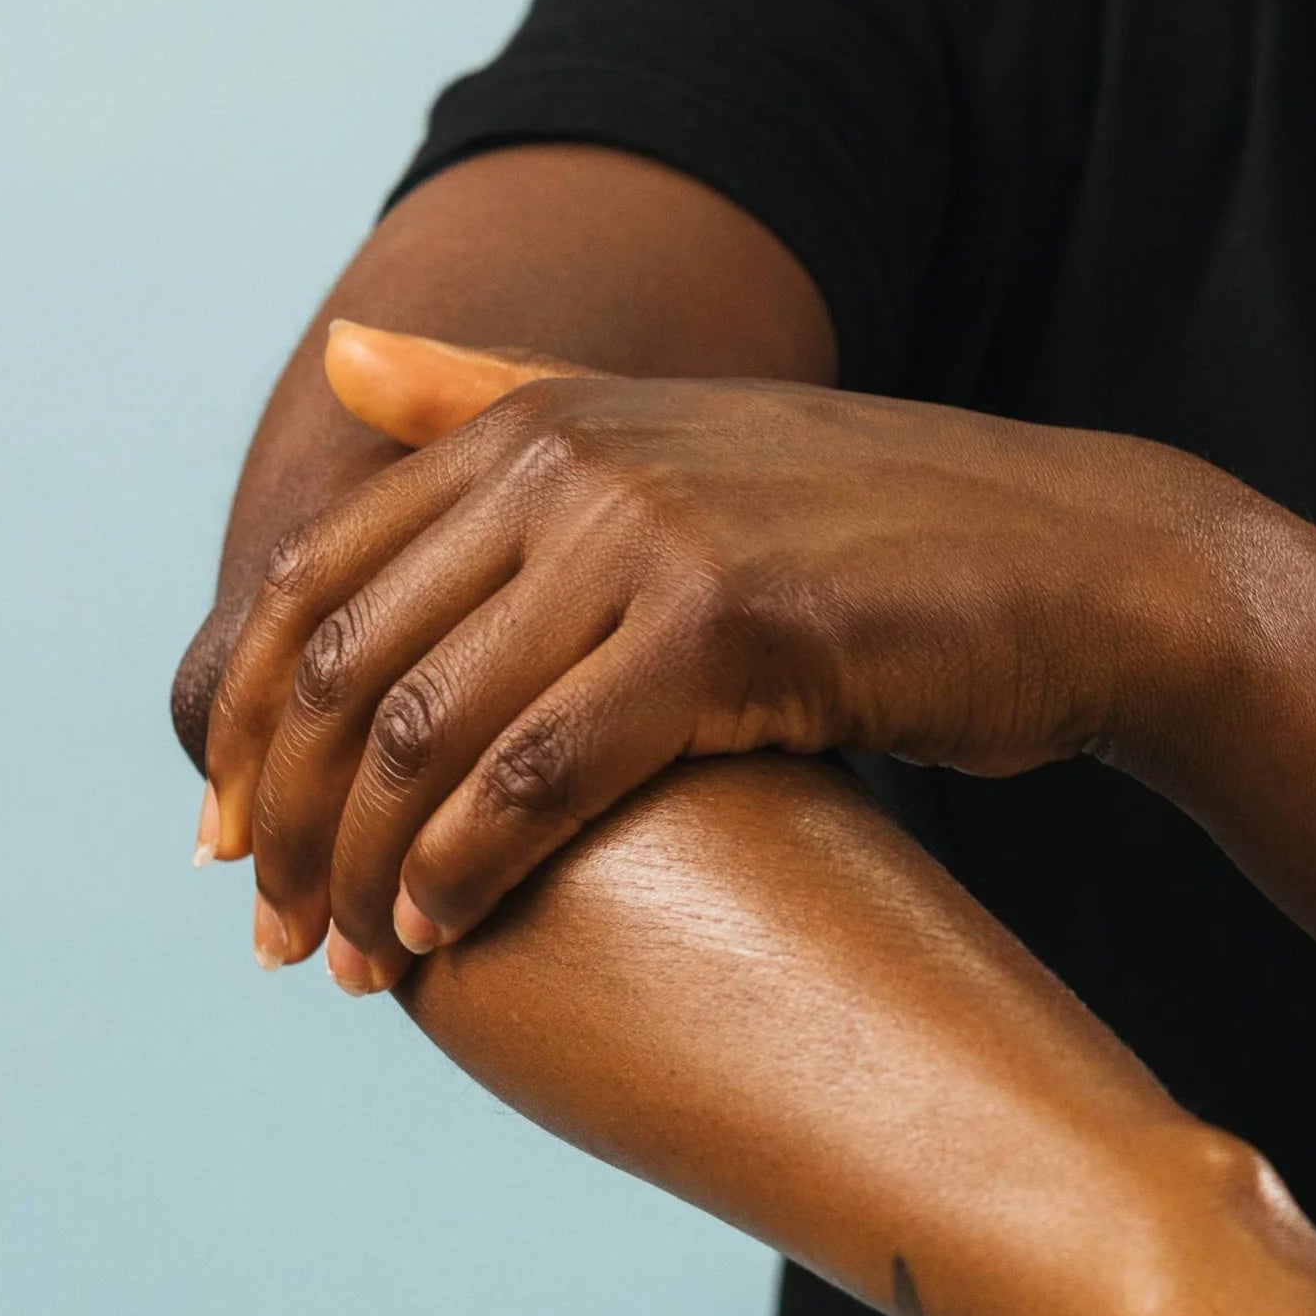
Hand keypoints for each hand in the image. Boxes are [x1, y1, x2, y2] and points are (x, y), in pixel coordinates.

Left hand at [202, 323, 1249, 990]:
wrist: (1085, 571)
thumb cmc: (884, 537)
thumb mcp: (686, 445)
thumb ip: (508, 401)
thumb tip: (344, 358)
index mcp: (546, 418)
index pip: (313, 579)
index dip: (242, 723)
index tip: (230, 842)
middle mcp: (576, 458)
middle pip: (342, 661)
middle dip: (283, 818)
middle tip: (279, 933)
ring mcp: (651, 534)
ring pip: (423, 726)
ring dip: (360, 865)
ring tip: (354, 957)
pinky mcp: (728, 627)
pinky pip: (541, 772)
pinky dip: (468, 867)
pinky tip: (445, 934)